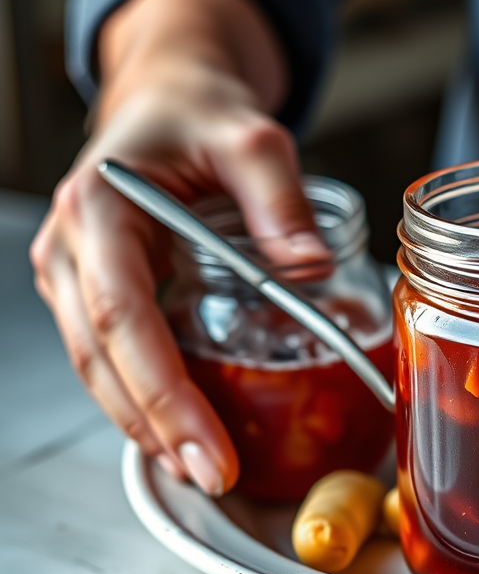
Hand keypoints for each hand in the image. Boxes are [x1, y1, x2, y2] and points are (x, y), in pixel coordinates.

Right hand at [30, 0, 328, 493]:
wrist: (168, 97)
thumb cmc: (201, 113)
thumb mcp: (252, 139)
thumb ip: (279, 199)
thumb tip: (310, 265)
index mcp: (100, 209)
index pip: (122, 318)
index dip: (162, 392)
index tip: (208, 446)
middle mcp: (72, 248)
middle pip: (104, 356)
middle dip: (158, 424)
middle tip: (216, 476)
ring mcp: (76, 273)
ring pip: (99, 366)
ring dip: (147, 423)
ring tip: (203, 469)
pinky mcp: (97, 289)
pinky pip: (113, 354)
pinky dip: (145, 398)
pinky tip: (182, 431)